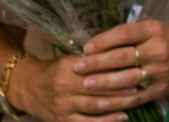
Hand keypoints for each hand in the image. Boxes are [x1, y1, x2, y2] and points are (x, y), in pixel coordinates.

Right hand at [7, 53, 135, 121]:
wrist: (30, 88)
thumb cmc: (57, 69)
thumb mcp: (72, 59)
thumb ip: (93, 59)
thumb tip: (122, 54)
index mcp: (69, 68)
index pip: (96, 68)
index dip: (115, 68)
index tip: (134, 66)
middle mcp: (65, 88)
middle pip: (97, 88)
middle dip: (120, 87)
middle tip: (139, 84)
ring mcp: (64, 107)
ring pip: (95, 106)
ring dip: (117, 104)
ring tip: (135, 99)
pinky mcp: (63, 121)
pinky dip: (106, 121)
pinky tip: (121, 117)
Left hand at [77, 19, 168, 103]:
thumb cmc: (168, 39)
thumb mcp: (154, 27)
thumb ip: (132, 32)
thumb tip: (99, 39)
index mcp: (154, 30)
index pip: (124, 33)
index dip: (104, 40)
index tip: (87, 47)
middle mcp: (157, 49)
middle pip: (122, 57)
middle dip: (97, 63)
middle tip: (78, 67)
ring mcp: (159, 71)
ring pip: (126, 79)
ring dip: (103, 82)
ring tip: (85, 84)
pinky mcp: (159, 89)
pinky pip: (134, 98)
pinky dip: (116, 102)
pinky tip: (101, 103)